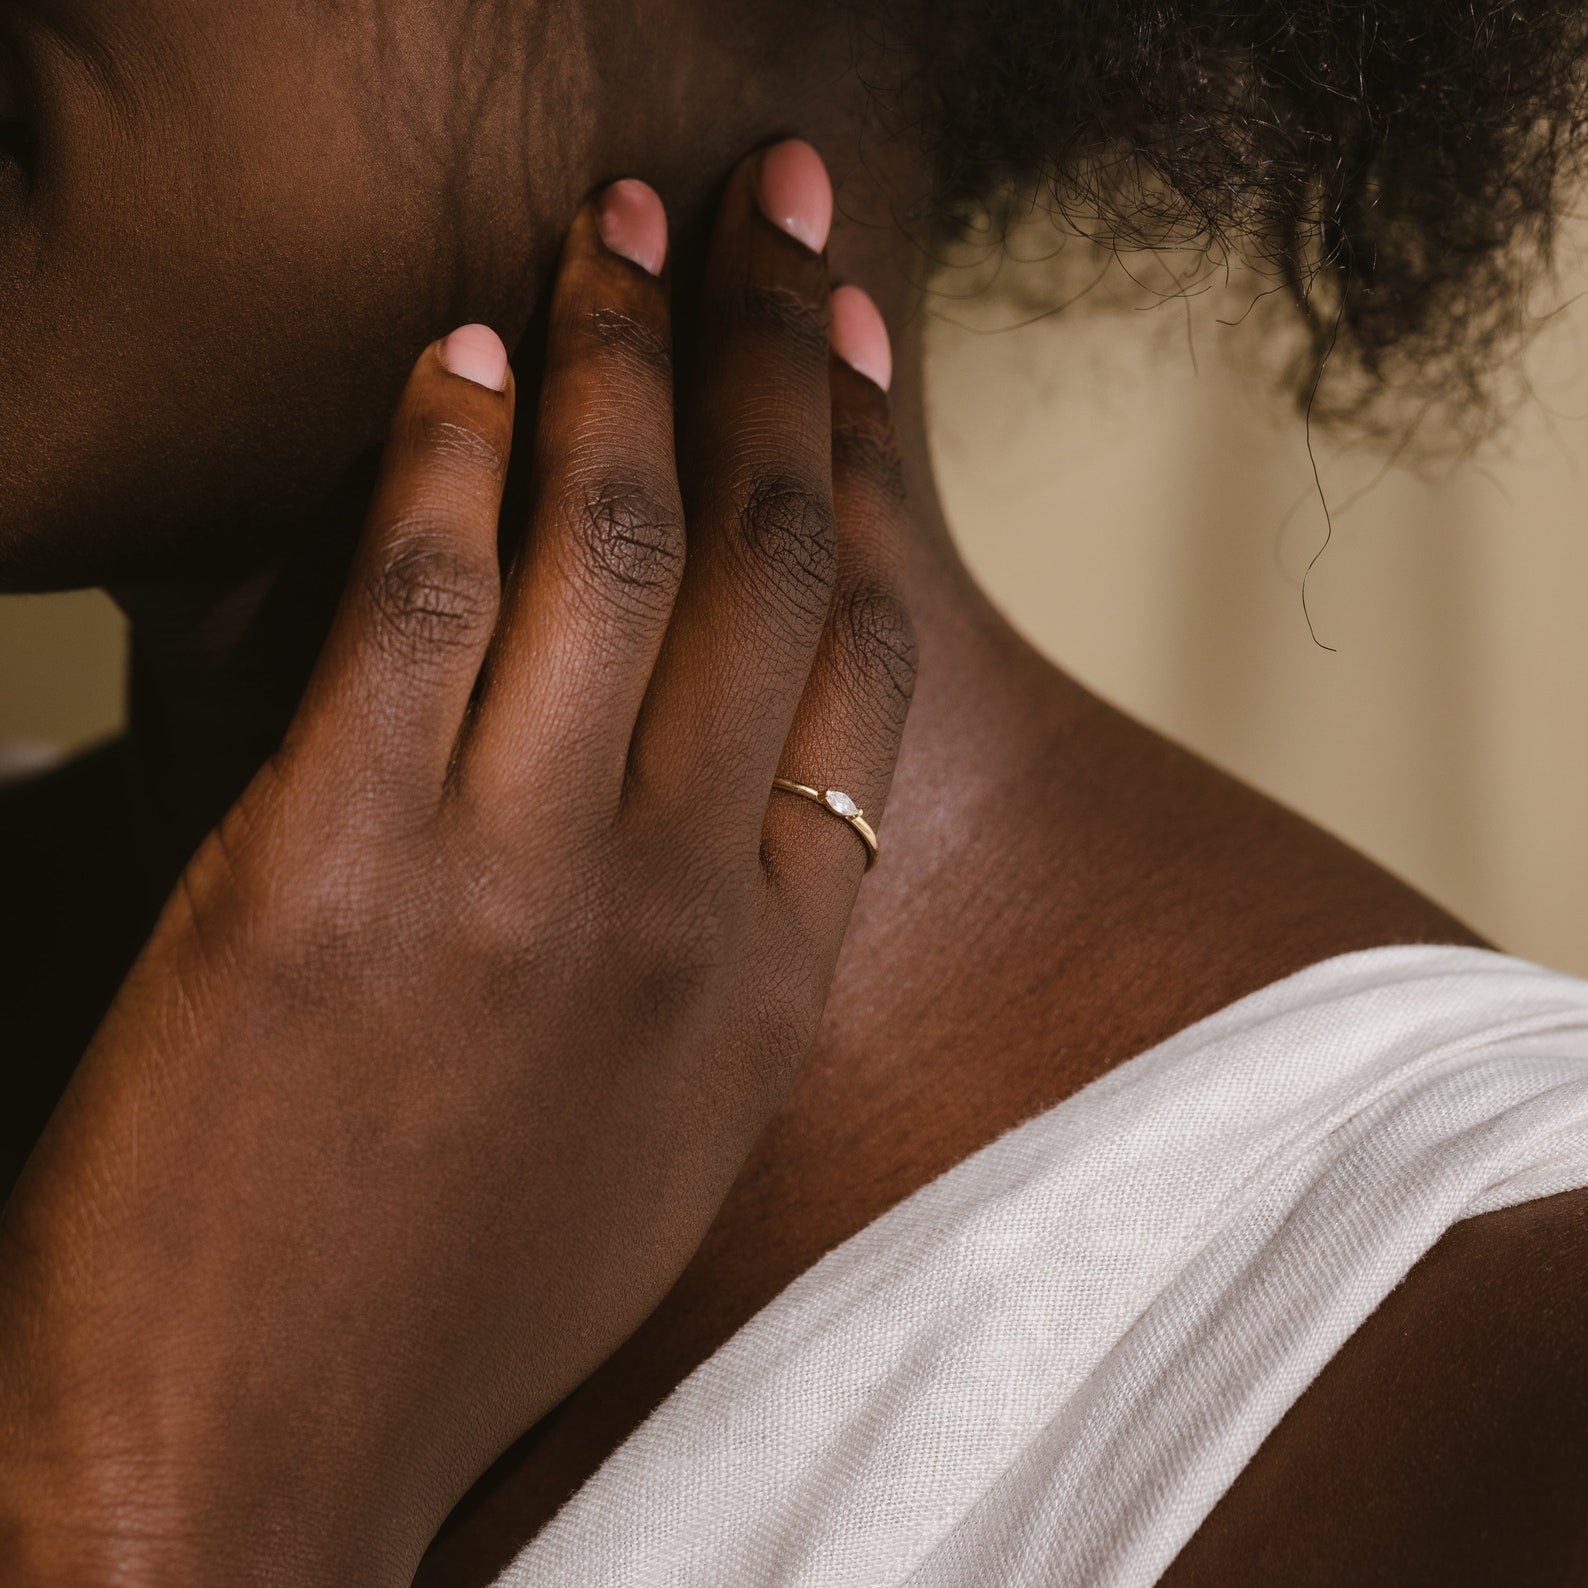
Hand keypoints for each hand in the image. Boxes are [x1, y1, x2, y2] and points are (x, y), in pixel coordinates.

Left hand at [0, 142, 913, 1586]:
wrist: (258, 1459)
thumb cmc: (461, 1299)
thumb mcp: (659, 1127)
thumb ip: (723, 939)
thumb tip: (723, 761)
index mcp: (768, 969)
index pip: (853, 655)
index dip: (861, 473)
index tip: (851, 348)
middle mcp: (674, 899)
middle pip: (761, 558)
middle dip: (774, 351)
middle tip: (772, 199)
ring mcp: (514, 880)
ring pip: (609, 544)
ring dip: (615, 352)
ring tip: (610, 226)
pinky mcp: (332, 867)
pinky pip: (415, 599)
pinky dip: (440, 453)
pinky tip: (455, 356)